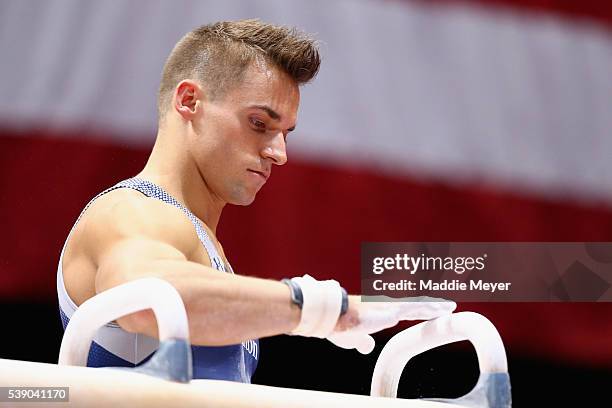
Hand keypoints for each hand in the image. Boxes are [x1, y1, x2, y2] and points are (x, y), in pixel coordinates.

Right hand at [327, 296, 455, 353]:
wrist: (335, 316)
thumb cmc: (340, 326)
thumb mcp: (354, 338)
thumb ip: (363, 342)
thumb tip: (368, 346)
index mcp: (380, 313)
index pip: (404, 311)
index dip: (418, 311)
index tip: (428, 311)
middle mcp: (388, 307)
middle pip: (415, 306)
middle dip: (431, 307)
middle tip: (447, 306)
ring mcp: (392, 306)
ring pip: (420, 305)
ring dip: (436, 306)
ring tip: (451, 306)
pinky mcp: (393, 310)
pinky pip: (418, 307)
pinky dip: (430, 307)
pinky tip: (442, 308)